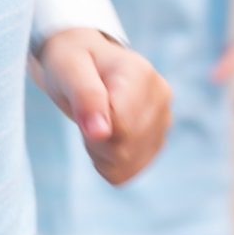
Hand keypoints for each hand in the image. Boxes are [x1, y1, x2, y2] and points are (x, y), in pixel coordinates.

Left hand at [35, 28, 170, 185]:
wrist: (87, 63)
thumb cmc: (74, 62)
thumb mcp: (68, 69)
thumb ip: (85, 96)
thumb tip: (100, 133)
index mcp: (141, 74)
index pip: (121, 127)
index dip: (93, 128)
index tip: (84, 108)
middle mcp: (161, 96)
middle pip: (124, 149)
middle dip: (95, 141)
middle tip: (86, 115)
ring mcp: (164, 120)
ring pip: (127, 164)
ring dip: (100, 153)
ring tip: (96, 123)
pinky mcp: (158, 141)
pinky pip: (128, 172)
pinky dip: (109, 163)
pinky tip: (105, 139)